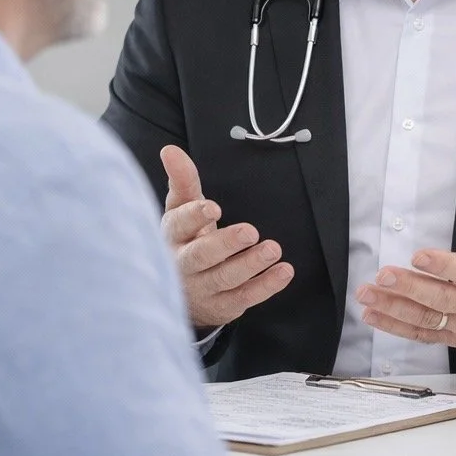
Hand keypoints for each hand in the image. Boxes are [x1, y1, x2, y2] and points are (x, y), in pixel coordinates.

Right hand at [160, 144, 292, 328]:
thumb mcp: (182, 209)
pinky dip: (266, 285)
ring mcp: (202, 288)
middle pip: (201, 256)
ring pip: (225, 278)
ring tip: (273, 249)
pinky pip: (245, 297)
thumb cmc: (186, 239)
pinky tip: (284, 271)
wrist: (182, 291)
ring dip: (251, 264)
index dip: (194, 217)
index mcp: (173, 236)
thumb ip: (183, 181)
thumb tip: (170, 150)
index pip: (179, 226)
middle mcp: (183, 265)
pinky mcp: (223, 305)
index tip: (213, 207)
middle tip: (250, 231)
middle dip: (225, 244)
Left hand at [355, 199, 455, 351]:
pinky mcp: (455, 338)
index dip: (443, 266)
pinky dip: (396, 327)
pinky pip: (423, 335)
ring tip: (368, 296)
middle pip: (441, 299)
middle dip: (409, 288)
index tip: (419, 256)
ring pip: (426, 320)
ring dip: (393, 308)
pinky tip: (374, 316)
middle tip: (384, 276)